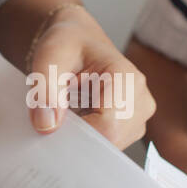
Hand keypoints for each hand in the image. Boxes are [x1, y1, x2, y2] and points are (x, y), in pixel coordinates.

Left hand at [25, 4, 154, 148]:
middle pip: (110, 141)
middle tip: (59, 113)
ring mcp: (139, 115)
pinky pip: (109, 145)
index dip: (78, 134)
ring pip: (109, 146)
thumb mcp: (48, 59)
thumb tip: (48, 125)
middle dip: (79, 135)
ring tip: (71, 109)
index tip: (53, 125)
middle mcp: (140, 99)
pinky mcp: (132, 126)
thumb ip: (45, 91)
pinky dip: (89, 136)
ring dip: (84, 135)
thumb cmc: (67, 46)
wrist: (78, 41)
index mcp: (126, 78)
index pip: (107, 128)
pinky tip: (80, 116)